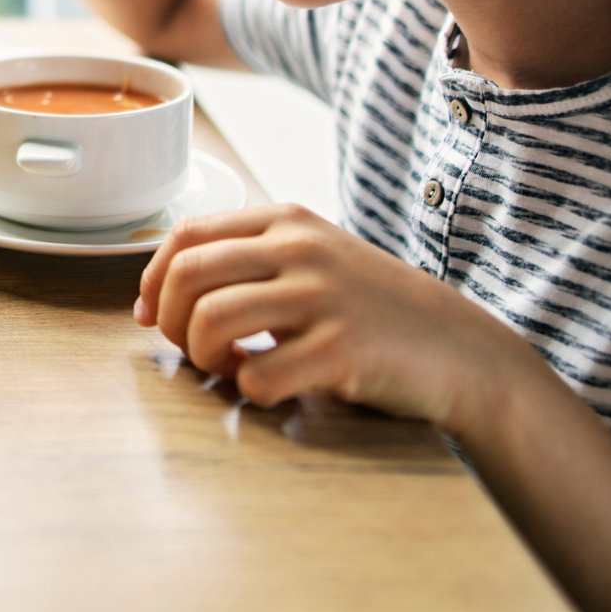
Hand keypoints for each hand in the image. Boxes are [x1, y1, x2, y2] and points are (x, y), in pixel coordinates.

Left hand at [132, 203, 527, 434]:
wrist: (462, 350)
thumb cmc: (372, 310)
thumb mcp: (314, 261)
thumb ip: (247, 261)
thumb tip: (157, 295)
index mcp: (287, 221)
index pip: (186, 234)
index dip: (151, 279)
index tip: (148, 315)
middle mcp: (301, 250)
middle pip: (187, 275)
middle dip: (168, 322)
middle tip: (187, 349)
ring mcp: (322, 298)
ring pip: (209, 321)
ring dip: (201, 357)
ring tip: (229, 366)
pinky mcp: (341, 350)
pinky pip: (255, 375)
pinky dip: (247, 390)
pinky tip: (269, 386)